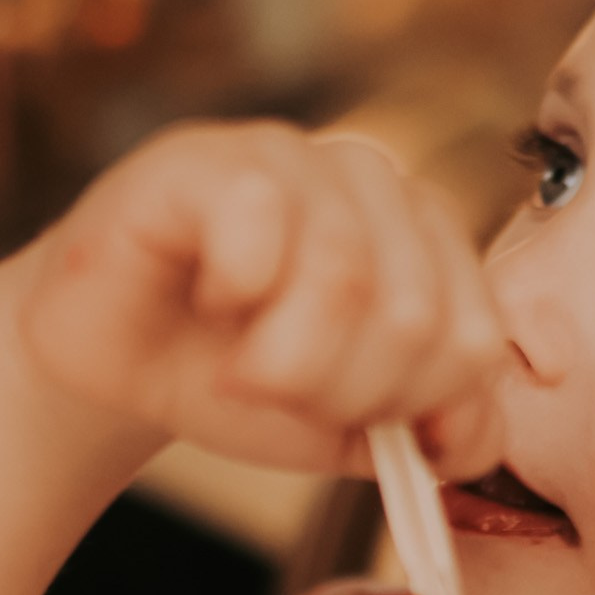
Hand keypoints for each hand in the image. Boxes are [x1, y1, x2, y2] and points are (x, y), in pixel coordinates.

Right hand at [17, 121, 506, 479]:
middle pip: (414, 317)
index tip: (344, 418)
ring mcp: (299, 159)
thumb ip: (441, 432)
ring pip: (344, 275)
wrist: (118, 359)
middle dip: (338, 391)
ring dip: (281, 360)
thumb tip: (463, 436)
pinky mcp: (215, 158)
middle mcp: (381, 186)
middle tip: (276, 390)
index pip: (476, 344)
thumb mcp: (357, 428)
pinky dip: (231, 294)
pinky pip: (262, 223)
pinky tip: (208, 297)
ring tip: (237, 364)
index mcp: (435, 244)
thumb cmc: (243, 378)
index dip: (407, 409)